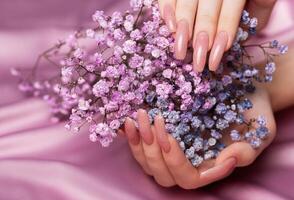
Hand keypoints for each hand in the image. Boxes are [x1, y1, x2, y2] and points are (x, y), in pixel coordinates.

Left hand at [120, 87, 275, 188]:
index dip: (175, 161)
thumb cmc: (253, 113)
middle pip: (161, 172)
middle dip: (152, 148)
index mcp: (207, 167)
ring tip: (137, 116)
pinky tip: (127, 121)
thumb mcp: (258, 132)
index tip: (170, 135)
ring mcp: (172, 150)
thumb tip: (226, 159)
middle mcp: (187, 162)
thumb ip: (246, 151)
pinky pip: (141, 145)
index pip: (187, 178)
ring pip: (147, 162)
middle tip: (151, 119)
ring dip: (139, 142)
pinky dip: (132, 136)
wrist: (244, 91)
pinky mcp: (162, 135)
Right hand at [158, 0, 276, 71]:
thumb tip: (259, 9)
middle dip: (202, 34)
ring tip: (181, 52)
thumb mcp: (258, 4)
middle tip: (198, 61)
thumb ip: (260, 5)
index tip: (220, 51)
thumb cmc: (244, 5)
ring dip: (183, 28)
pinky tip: (171, 27)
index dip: (226, 27)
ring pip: (187, 0)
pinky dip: (167, 9)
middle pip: (208, 3)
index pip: (231, 4)